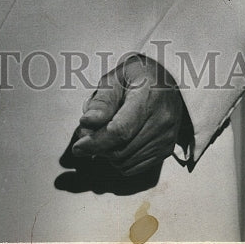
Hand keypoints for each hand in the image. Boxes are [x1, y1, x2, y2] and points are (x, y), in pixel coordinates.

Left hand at [71, 53, 187, 176]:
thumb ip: (102, 101)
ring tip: (104, 135)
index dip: (96, 142)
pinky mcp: (166, 149)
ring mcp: (166, 137)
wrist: (167, 81)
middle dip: (98, 147)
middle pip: (121, 149)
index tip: (78, 147)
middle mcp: (161, 120)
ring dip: (108, 154)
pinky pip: (135, 167)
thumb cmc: (137, 76)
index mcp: (147, 97)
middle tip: (87, 133)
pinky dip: (120, 161)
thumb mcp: (115, 78)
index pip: (120, 130)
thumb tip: (87, 123)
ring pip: (126, 162)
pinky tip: (117, 143)